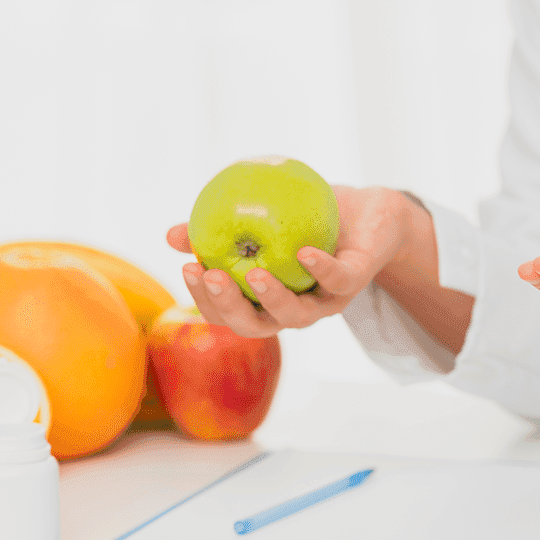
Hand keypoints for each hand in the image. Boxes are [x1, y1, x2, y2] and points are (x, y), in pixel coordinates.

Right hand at [167, 186, 409, 337]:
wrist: (369, 212)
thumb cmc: (308, 217)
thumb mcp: (260, 216)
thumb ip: (218, 227)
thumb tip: (170, 235)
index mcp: (266, 299)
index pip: (228, 313)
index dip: (205, 300)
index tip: (187, 269)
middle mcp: (294, 308)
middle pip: (257, 326)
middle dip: (231, 308)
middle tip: (211, 277)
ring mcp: (326, 300)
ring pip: (298, 316)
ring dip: (273, 298)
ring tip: (255, 274)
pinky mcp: (355, 281)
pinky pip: (338, 280)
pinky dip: (321, 269)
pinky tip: (303, 253)